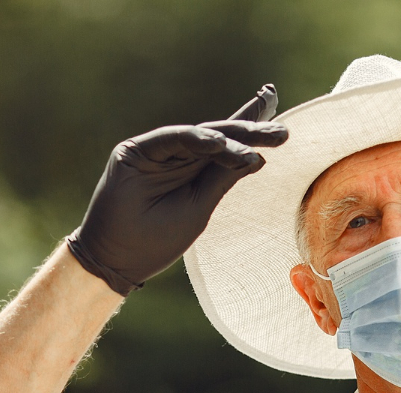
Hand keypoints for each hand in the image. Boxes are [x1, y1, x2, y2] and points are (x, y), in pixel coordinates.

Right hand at [66, 85, 288, 294]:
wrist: (115, 259)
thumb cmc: (156, 240)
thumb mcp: (200, 207)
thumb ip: (223, 178)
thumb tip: (257, 156)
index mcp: (194, 171)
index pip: (229, 145)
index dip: (254, 129)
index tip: (285, 125)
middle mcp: (178, 156)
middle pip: (220, 134)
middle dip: (252, 131)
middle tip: (283, 133)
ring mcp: (157, 151)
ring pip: (201, 134)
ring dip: (232, 138)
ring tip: (261, 143)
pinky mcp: (136, 150)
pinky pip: (173, 138)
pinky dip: (197, 139)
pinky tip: (220, 144)